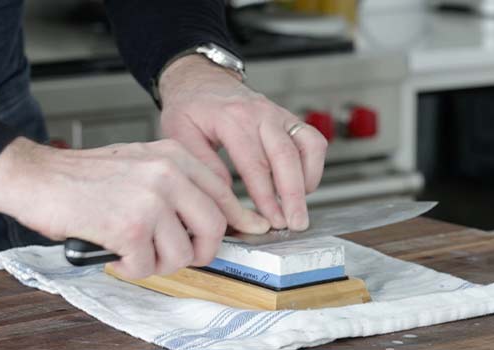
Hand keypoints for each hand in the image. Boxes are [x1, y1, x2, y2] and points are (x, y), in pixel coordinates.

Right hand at [0, 137, 269, 278]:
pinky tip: (115, 254)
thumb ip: (179, 186)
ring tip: (134, 251)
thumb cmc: (86, 176)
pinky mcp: (130, 227)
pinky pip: (146, 267)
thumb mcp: (142, 164)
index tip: (248, 230)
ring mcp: (151, 200)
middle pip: (214, 228)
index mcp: (175, 156)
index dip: (238, 219)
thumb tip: (214, 219)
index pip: (224, 193)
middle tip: (179, 256)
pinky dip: (131, 269)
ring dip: (158, 263)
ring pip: (181, 254)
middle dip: (200, 252)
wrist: (37, 176)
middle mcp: (168, 173)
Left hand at [159, 55, 327, 230]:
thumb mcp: (179, 133)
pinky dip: (313, 164)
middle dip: (293, 195)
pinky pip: (312, 140)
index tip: (271, 220)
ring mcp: (278, 115)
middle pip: (286, 157)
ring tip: (300, 207)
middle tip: (294, 223)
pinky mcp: (288, 119)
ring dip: (307, 180)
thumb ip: (203, 164)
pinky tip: (302, 185)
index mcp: (231, 118)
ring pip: (307, 146)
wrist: (200, 80)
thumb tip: (225, 195)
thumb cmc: (189, 107)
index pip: (255, 163)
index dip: (266, 196)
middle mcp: (260, 113)